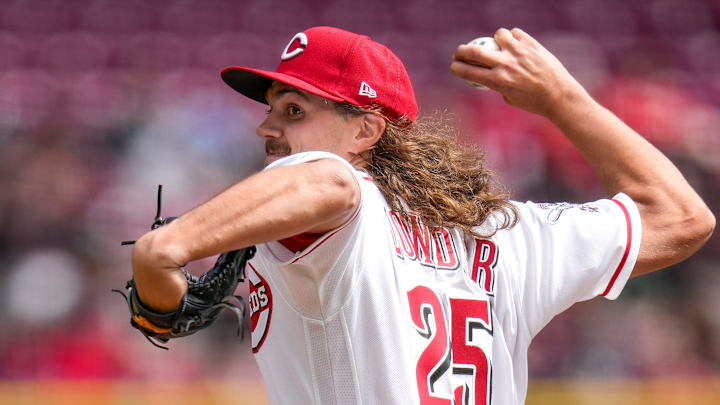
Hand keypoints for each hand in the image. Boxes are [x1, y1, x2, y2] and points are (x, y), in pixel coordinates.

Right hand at [450, 28, 588, 118]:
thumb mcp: (510, 98)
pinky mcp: (532, 44)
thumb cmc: (534, 102)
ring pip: (498, 35)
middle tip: (459, 52)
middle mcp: (505, 65)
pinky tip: (516, 44)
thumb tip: (488, 75)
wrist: (560, 95)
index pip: (468, 72)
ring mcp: (519, 52)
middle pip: (474, 51)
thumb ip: (498, 85)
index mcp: (498, 81)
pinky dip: (513, 37)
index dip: (457, 67)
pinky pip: (515, 33)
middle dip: (461, 51)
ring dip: (495, 39)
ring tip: (499, 45)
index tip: (453, 66)